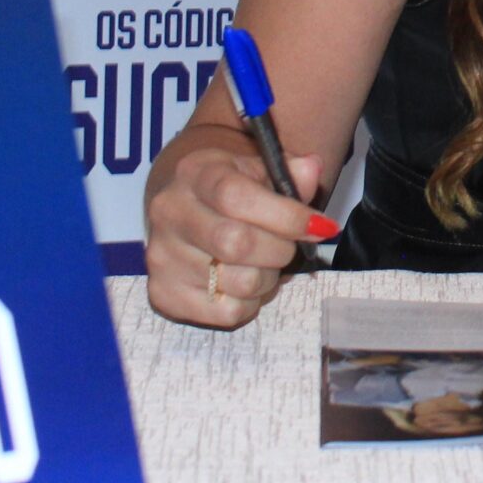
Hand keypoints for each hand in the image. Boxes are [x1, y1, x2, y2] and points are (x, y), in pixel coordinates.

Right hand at [144, 135, 334, 329]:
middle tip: (288, 246)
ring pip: (240, 283)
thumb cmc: (232, 190)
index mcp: (195, 174)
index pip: (237, 198)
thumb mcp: (260, 170)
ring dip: (269, 279)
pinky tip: (243, 283)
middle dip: (280, 250)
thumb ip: (290, 172)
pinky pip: (229, 313)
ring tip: (265, 264)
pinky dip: (251, 303)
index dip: (286, 216)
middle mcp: (170, 213)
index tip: (319, 227)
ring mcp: (163, 257)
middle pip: (237, 244)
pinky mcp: (165, 295)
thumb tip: (311, 169)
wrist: (186, 208)